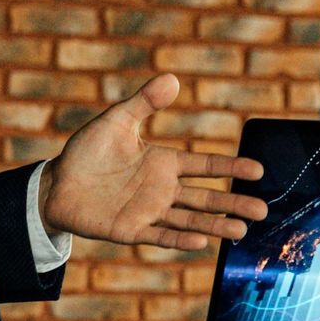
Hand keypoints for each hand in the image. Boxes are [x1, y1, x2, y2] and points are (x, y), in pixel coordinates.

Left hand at [37, 74, 268, 253]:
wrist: (56, 184)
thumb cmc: (86, 152)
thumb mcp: (117, 121)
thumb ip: (144, 103)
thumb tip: (172, 78)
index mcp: (163, 163)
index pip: (205, 166)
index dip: (230, 167)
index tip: (257, 170)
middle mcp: (162, 189)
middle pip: (206, 197)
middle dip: (234, 202)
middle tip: (264, 209)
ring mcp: (149, 211)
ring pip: (190, 220)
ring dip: (216, 225)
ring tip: (242, 231)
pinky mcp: (131, 230)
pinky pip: (160, 236)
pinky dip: (179, 239)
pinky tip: (201, 241)